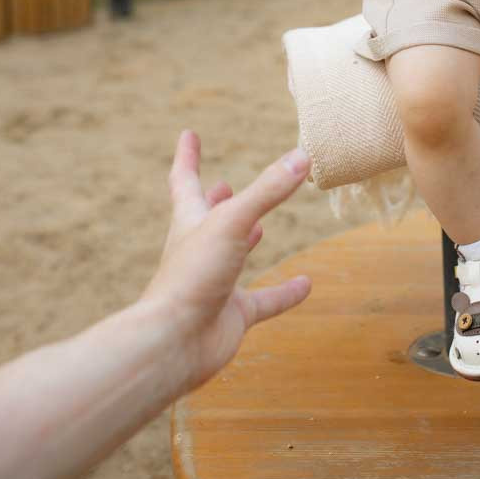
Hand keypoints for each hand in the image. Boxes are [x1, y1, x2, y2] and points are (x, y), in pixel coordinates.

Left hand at [140, 131, 310, 393]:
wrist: (173, 345)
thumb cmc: (191, 277)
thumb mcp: (232, 222)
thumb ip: (268, 190)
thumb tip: (303, 156)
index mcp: (190, 221)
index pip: (185, 180)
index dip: (188, 156)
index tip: (188, 134)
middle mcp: (200, 249)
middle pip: (206, 217)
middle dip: (213, 198)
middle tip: (221, 181)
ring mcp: (215, 282)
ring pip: (233, 256)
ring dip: (245, 239)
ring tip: (261, 225)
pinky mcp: (232, 314)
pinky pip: (264, 300)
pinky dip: (284, 292)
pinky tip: (306, 285)